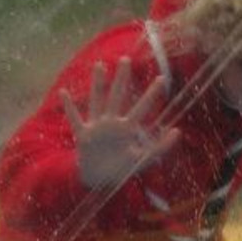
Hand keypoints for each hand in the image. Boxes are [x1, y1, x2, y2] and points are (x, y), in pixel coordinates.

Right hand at [60, 57, 180, 189]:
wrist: (99, 181)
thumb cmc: (120, 169)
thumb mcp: (143, 159)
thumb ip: (161, 147)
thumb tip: (177, 131)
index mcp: (127, 128)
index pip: (142, 108)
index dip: (151, 95)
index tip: (161, 79)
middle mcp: (112, 123)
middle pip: (118, 96)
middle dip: (122, 79)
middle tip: (126, 59)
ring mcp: (97, 127)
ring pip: (97, 101)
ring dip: (97, 84)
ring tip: (99, 65)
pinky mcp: (83, 135)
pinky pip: (74, 119)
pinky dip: (68, 107)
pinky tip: (63, 92)